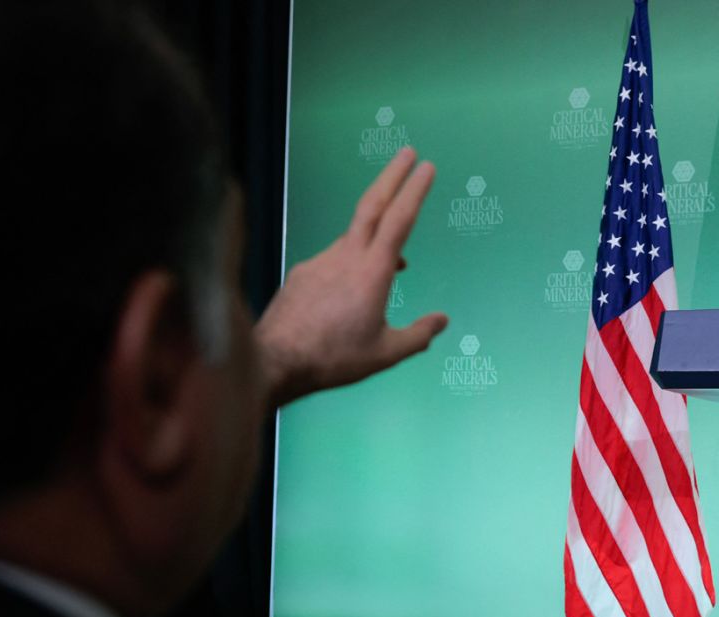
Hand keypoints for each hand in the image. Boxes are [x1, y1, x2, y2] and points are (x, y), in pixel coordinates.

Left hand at [255, 147, 448, 408]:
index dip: (415, 190)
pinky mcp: (303, 273)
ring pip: (353, 236)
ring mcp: (320, 261)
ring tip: (392, 260)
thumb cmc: (334, 358)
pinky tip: (353, 288)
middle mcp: (346, 257)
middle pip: (372, 205)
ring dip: (374, 233)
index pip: (399, 220)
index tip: (427, 166)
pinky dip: (352, 261)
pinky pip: (334, 258)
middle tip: (408, 153)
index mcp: (372, 272)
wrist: (275, 361)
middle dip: (392, 175)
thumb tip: (443, 321)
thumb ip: (418, 336)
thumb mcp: (385, 354)